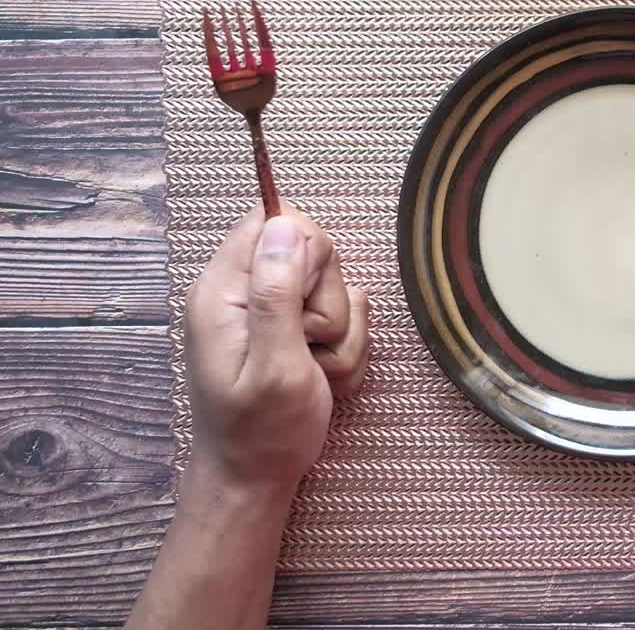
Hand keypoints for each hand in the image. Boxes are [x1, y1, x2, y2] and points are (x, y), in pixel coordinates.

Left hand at [183, 202, 369, 490]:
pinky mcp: (293, 333)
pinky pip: (343, 319)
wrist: (255, 481)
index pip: (273, 221)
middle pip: (313, 253)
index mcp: (224, 290)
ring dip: (341, 336)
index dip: (306, 253)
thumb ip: (278, 293)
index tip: (307, 303)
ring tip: (315, 372)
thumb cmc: (262, 433)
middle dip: (329, 303)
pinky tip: (323, 379)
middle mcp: (244, 294)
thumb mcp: (276, 365)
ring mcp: (271, 314)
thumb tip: (286, 224)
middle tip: (311, 347)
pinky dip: (343, 351)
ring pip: (336, 289)